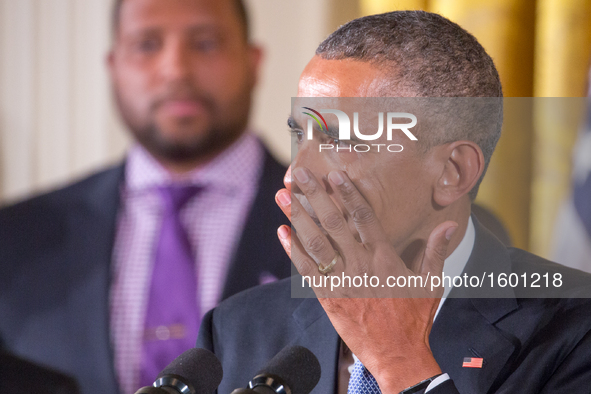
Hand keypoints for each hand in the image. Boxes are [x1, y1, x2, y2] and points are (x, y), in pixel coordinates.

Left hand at [275, 166, 456, 391]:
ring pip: (315, 243)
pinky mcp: (327, 298)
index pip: (364, 217)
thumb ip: (436, 250)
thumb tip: (449, 224)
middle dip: (315, 195)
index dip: (348, 193)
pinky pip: (306, 271)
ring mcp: (341, 282)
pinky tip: (282, 232)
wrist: (397, 355)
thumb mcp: (431, 282)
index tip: (334, 174)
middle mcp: (359, 265)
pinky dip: (293, 250)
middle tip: (299, 173)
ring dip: (298, 217)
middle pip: (333, 223)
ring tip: (283, 196)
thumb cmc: (415, 318)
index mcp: (384, 257)